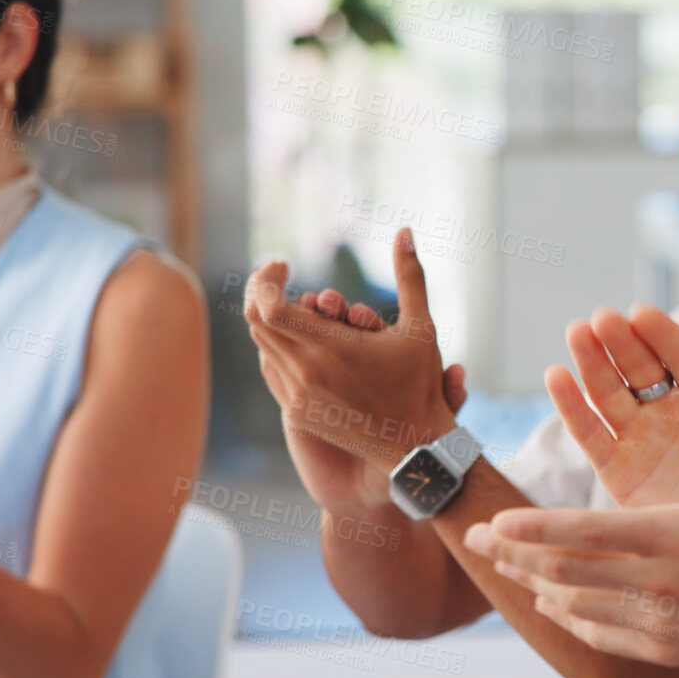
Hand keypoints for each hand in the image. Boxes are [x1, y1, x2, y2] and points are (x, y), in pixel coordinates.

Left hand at [244, 227, 463, 477]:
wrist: (414, 446)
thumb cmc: (421, 383)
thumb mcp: (422, 327)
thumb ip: (410, 275)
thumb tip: (406, 231)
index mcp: (332, 348)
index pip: (268, 305)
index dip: (266, 278)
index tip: (284, 264)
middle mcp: (306, 373)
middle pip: (256, 321)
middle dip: (264, 292)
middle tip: (282, 278)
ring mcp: (298, 396)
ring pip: (261, 346)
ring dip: (271, 320)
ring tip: (296, 307)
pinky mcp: (297, 412)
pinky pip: (271, 371)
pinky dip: (277, 348)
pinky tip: (299, 340)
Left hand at [462, 311, 678, 666]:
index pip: (591, 534)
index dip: (538, 529)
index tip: (494, 522)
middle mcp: (661, 584)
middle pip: (569, 572)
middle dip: (515, 554)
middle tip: (472, 540)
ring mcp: (660, 622)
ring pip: (577, 605)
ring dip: (535, 583)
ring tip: (502, 565)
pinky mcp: (665, 647)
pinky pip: (600, 634)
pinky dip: (569, 617)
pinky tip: (550, 602)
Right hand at [548, 304, 678, 507]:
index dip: (659, 332)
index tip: (640, 312)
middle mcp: (670, 409)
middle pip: (638, 366)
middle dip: (619, 341)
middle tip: (602, 319)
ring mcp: (640, 437)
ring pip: (609, 393)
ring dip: (591, 363)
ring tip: (576, 334)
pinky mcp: (616, 471)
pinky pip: (591, 434)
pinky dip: (572, 407)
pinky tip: (557, 376)